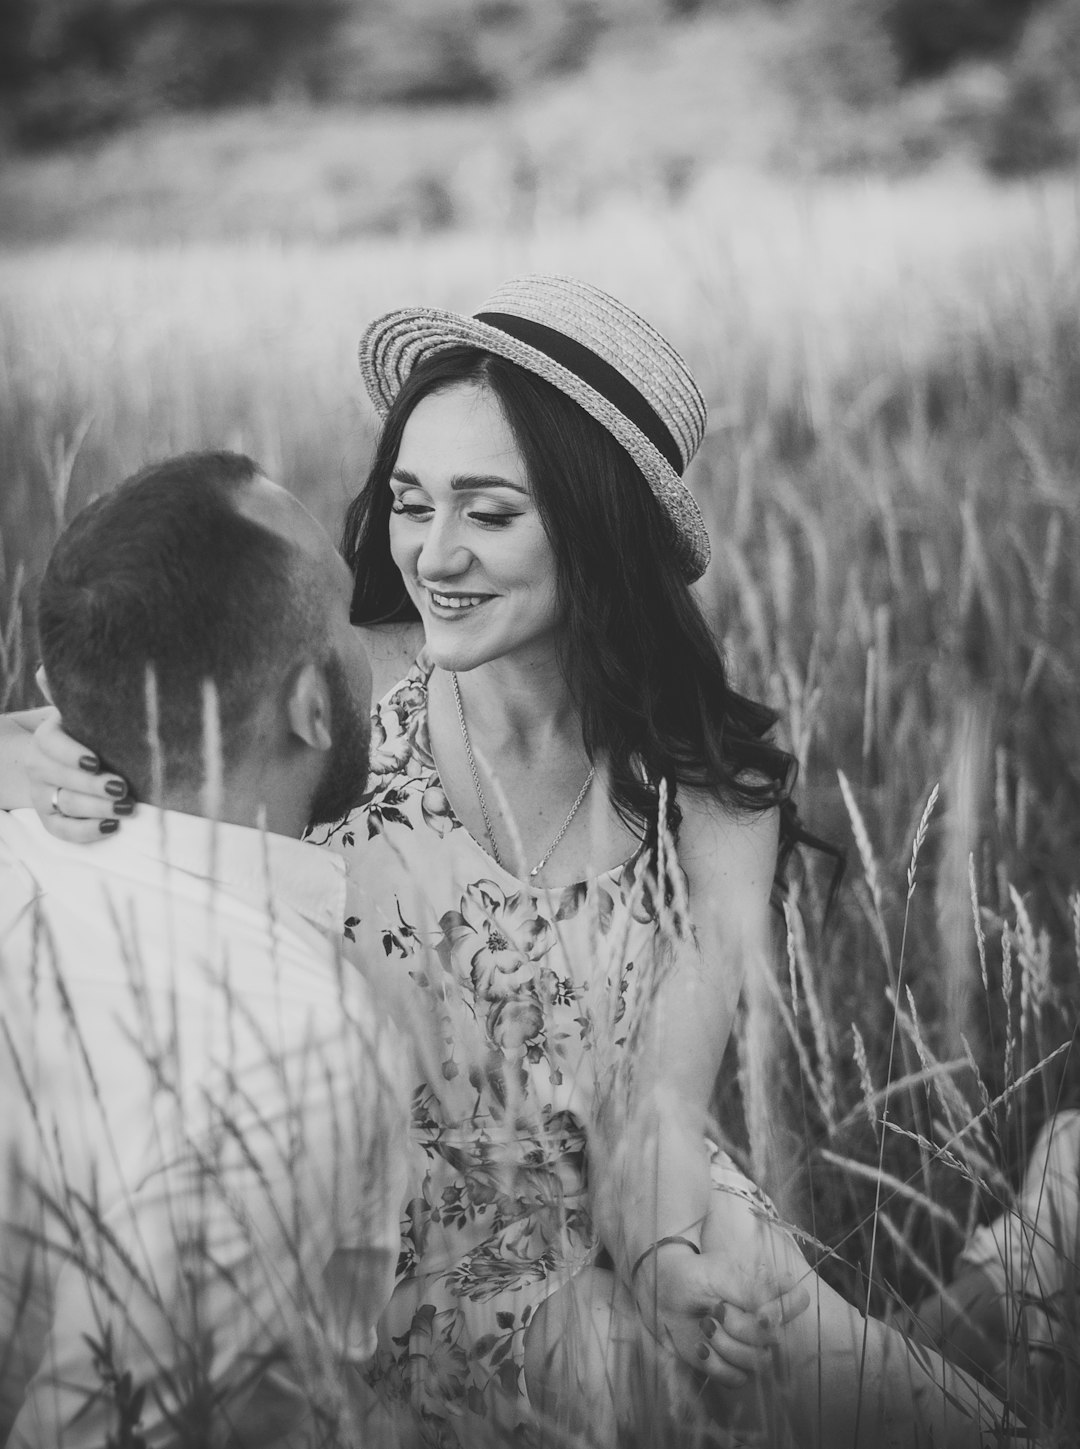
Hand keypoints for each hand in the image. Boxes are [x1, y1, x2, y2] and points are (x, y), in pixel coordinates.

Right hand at [27, 709, 132, 841]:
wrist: (64, 762)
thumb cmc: (88, 737)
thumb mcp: (87, 721)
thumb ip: (90, 712)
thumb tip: (86, 695)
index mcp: (46, 738)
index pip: (52, 744)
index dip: (72, 754)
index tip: (95, 762)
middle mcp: (38, 766)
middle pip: (62, 778)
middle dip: (93, 786)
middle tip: (122, 788)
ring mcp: (42, 794)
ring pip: (67, 804)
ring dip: (98, 808)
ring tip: (126, 807)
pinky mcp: (49, 818)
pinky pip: (63, 830)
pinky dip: (88, 831)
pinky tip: (112, 826)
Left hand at [633, 1240, 809, 1388]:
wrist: (663, 1295)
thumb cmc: (694, 1276)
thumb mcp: (720, 1273)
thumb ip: (750, 1290)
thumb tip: (774, 1314)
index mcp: (767, 1290)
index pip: (799, 1301)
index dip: (783, 1312)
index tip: (759, 1312)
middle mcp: (765, 1320)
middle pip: (775, 1339)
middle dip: (741, 1328)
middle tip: (716, 1309)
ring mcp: (750, 1345)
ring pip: (759, 1363)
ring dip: (726, 1345)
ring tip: (705, 1325)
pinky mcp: (733, 1366)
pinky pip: (737, 1379)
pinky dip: (715, 1364)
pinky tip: (701, 1347)